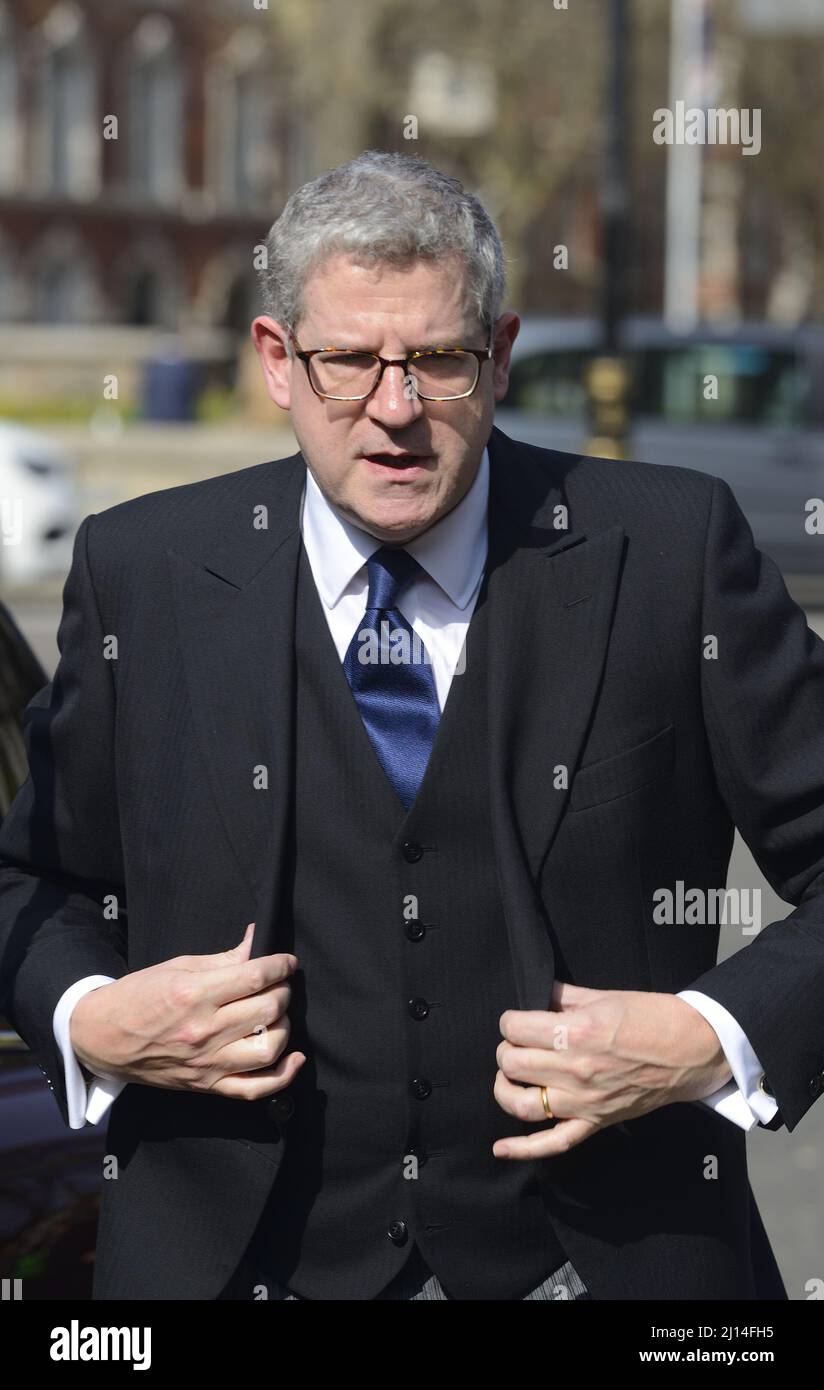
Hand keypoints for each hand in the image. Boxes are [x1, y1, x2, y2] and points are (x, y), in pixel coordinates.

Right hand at [69, 923, 305, 1100]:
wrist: (101, 1038)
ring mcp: (207, 1063)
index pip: (255, 977)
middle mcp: (203, 1031)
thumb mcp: (176, 967)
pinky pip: (255, 1089)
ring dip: (283, 1025)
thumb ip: (222, 959)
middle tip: (278, 984)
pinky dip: (283, 1076)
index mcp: (193, 994)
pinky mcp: (207, 1086)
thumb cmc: (137, 996)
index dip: (281, 965)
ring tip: (275, 1013)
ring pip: (269, 1047)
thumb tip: (255, 942)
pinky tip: (294, 1057)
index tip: (287, 962)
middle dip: (283, 991)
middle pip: (268, 1009)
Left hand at [492, 980, 731, 1158]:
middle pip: (513, 1062)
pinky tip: (501, 1148)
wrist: (694, 1049)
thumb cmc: (653, 1016)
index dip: (511, 1021)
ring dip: (505, 1088)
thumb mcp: (604, 996)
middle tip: (519, 1042)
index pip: (516, 1029)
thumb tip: (537, 994)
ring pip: (522, 1103)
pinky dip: (524, 1149)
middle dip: (508, 1049)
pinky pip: (554, 1143)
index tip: (518, 1019)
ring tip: (510, 1076)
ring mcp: (585, 1101)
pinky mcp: (596, 1122)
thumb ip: (564, 997)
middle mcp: (577, 1069)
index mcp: (577, 1032)